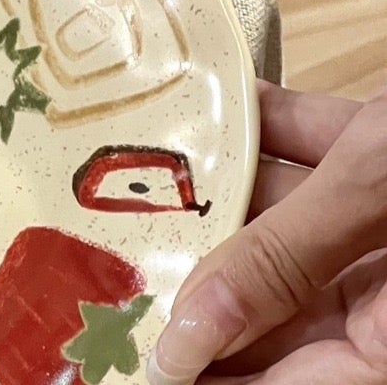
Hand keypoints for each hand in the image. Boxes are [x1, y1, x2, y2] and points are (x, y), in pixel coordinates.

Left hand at [146, 80, 386, 383]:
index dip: (200, 371)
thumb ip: (283, 262)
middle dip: (190, 270)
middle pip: (270, 301)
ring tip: (125, 165)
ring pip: (287, 221)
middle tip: (98, 244)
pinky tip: (206, 98)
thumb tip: (188, 339)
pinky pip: (317, 154)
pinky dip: (272, 128)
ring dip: (219, 188)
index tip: (124, 351)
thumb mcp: (382, 198)